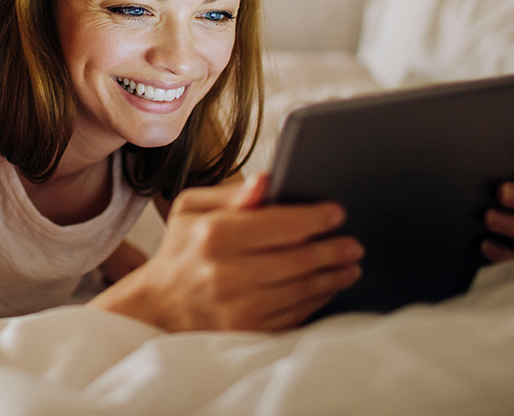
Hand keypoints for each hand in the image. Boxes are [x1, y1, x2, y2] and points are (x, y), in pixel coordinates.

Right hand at [89, 174, 362, 332]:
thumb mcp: (194, 207)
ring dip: (333, 276)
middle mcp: (226, 272)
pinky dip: (317, 300)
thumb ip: (233, 194)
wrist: (160, 304)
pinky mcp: (246, 332)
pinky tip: (328, 286)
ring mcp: (238, 307)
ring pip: (302, 289)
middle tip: (353, 242)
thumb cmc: (182, 248)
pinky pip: (294, 315)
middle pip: (298, 259)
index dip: (316, 218)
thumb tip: (267, 181)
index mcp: (214, 234)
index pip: (281, 224)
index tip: (337, 212)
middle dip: (333, 249)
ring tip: (349, 264)